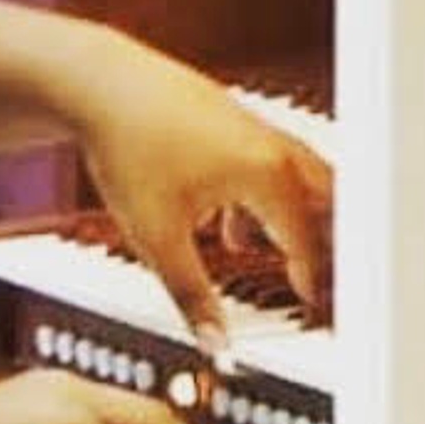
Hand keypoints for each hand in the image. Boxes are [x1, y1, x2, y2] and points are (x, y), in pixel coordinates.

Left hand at [0, 0, 332, 352]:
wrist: (95, 82)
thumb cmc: (125, 144)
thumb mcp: (156, 236)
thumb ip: (191, 295)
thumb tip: (215, 341)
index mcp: (267, 174)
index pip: (311, 240)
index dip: (315, 282)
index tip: (315, 310)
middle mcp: (269, 146)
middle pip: (327, 202)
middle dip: (330, 246)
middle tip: (325, 284)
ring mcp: (251, 127)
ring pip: (298, 180)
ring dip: (298, 221)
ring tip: (284, 260)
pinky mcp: (229, 118)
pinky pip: (268, 165)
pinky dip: (264, 200)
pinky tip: (230, 228)